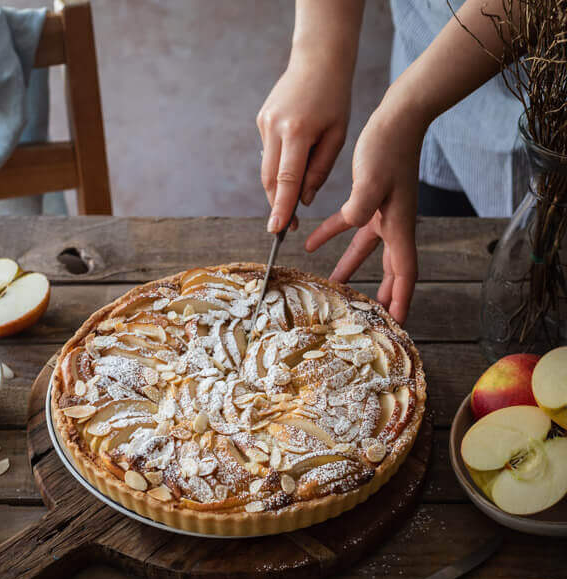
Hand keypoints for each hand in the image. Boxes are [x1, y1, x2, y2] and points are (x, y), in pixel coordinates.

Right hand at [257, 50, 352, 233]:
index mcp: (298, 132)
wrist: (318, 59)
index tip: (277, 229)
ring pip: (267, 169)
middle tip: (286, 227)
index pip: (287, 180)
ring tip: (291, 204)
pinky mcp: (261, 120)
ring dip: (277, 190)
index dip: (282, 208)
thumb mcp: (337, 136)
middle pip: (270, 179)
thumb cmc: (335, 99)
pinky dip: (278, 167)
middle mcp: (275, 128)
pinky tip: (293, 164)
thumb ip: (319, 170)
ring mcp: (264, 123)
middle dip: (277, 205)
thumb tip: (303, 200)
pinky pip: (269, 153)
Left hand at [305, 93, 426, 324]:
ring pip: (367, 249)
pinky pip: (350, 224)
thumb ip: (360, 206)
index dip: (402, 299)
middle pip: (392, 268)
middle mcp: (395, 224)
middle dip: (385, 293)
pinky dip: (332, 235)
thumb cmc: (388, 147)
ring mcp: (383, 213)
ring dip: (352, 268)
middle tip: (376, 316)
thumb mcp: (371, 179)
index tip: (399, 322)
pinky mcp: (370, 200)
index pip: (405, 273)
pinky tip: (311, 243)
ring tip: (337, 286)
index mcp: (400, 226)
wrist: (397, 119)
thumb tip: (352, 222)